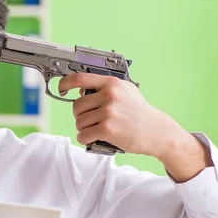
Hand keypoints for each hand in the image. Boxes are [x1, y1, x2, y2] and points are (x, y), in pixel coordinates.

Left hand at [58, 72, 211, 180]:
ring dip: (83, 129)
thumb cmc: (140, 112)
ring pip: (79, 122)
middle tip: (90, 121)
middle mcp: (109, 95)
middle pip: (76, 106)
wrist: (156, 131)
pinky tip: (93, 138)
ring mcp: (108, 112)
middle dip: (80, 116)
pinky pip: (83, 135)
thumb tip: (81, 89)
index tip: (61, 89)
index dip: (65, 83)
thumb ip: (106, 88)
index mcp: (112, 83)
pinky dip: (85, 139)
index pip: (79, 79)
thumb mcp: (126, 91)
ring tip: (96, 130)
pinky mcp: (107, 129)